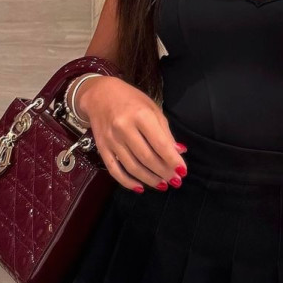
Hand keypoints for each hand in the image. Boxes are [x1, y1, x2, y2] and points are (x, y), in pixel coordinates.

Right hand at [76, 76, 187, 192]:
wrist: (99, 95)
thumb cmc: (130, 100)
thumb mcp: (152, 108)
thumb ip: (165, 132)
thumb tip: (178, 152)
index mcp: (140, 115)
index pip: (160, 144)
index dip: (173, 160)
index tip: (183, 171)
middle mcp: (124, 128)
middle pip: (147, 158)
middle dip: (164, 172)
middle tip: (175, 180)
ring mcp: (111, 140)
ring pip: (132, 167)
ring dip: (150, 179)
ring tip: (163, 185)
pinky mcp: (102, 148)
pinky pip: (114, 170)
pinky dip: (127, 182)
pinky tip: (140, 187)